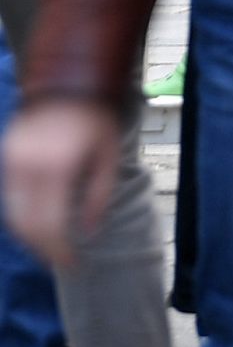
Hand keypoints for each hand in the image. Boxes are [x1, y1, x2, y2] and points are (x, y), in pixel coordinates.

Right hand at [2, 99, 119, 265]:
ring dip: (29, 236)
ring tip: (51, 247)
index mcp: (57, 167)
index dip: (58, 249)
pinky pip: (9, 197)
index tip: (72, 263)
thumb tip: (87, 232)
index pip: (49, 223)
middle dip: (42, 248)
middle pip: (25, 224)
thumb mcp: (109, 157)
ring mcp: (12, 161)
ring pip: (11, 214)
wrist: (67, 83)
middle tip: (61, 261)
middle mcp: (28, 166)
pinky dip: (21, 216)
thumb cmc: (95, 120)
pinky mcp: (7, 156)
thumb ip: (99, 197)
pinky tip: (39, 224)